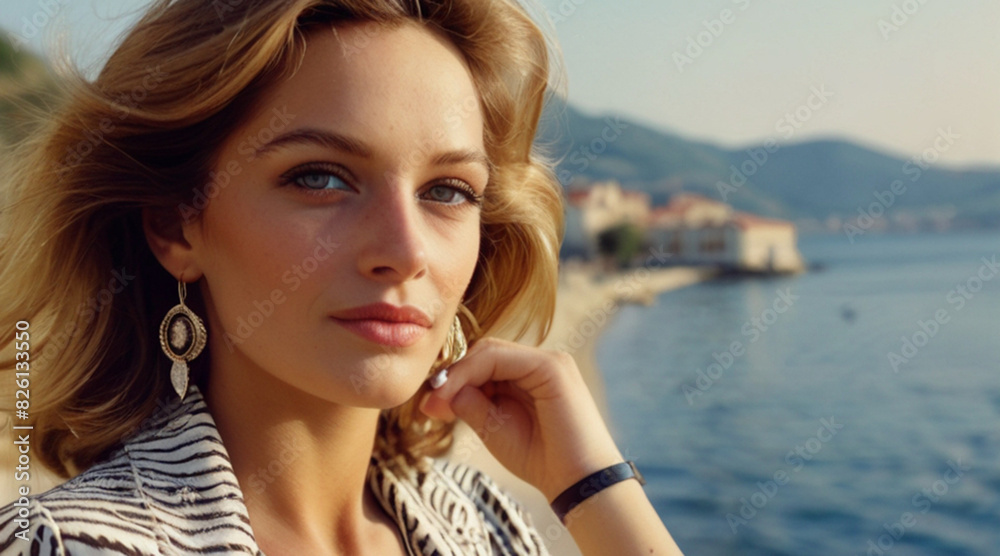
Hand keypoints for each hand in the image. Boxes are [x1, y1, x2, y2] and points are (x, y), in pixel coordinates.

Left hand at [419, 337, 624, 500]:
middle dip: (452, 375)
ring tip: (440, 402)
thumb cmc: (541, 460)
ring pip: (489, 351)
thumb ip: (471, 403)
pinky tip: (456, 394)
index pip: (483, 362)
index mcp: (529, 376)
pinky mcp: (551, 367)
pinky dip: (472, 372)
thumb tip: (440, 389)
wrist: (578, 483)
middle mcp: (540, 363)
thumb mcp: (494, 428)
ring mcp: (548, 361)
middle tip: (430, 405)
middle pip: (484, 352)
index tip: (430, 406)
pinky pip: (499, 357)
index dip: (454, 378)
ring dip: (459, 374)